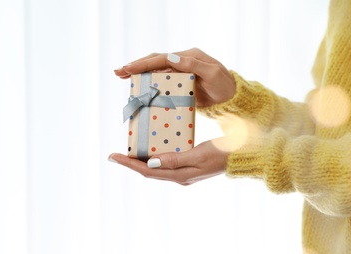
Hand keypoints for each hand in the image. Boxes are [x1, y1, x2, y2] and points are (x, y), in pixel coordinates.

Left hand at [108, 138, 227, 184]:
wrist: (241, 155)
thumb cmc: (222, 153)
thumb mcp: (199, 154)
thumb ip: (175, 159)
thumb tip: (150, 162)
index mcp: (180, 175)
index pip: (148, 170)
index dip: (129, 164)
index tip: (113, 156)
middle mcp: (179, 176)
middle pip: (149, 171)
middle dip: (131, 163)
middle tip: (115, 155)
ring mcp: (184, 173)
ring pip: (156, 167)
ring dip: (141, 161)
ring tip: (129, 152)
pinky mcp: (188, 166)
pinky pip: (166, 162)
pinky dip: (155, 156)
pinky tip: (151, 149)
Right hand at [114, 48, 235, 106]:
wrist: (232, 99)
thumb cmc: (225, 86)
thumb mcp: (212, 74)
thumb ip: (193, 65)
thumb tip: (171, 58)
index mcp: (189, 56)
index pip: (162, 58)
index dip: (144, 63)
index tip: (128, 68)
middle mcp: (182, 62)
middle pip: (155, 62)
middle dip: (136, 66)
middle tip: (118, 72)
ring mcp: (180, 73)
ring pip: (155, 71)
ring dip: (139, 74)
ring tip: (122, 77)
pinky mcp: (180, 84)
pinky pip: (161, 82)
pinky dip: (149, 84)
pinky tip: (139, 88)